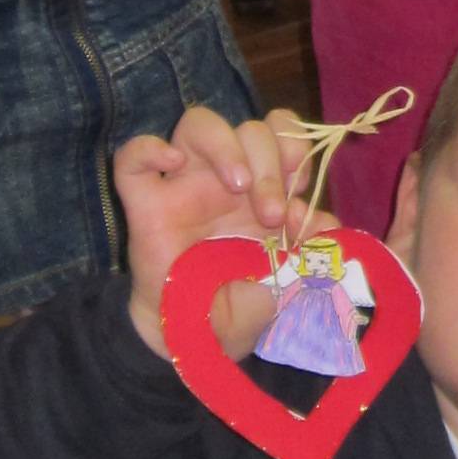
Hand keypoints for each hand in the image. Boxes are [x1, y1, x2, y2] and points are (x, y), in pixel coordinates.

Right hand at [115, 102, 303, 351]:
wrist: (195, 335)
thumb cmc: (241, 301)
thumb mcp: (288, 278)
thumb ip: (313, 249)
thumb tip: (326, 224)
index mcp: (263, 187)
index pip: (280, 131)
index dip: (294, 142)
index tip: (301, 182)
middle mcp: (225, 177)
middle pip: (249, 129)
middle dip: (270, 164)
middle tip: (273, 214)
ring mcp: (183, 185)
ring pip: (199, 123)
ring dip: (227, 147)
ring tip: (239, 187)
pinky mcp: (144, 203)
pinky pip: (131, 158)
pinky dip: (148, 148)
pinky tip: (172, 162)